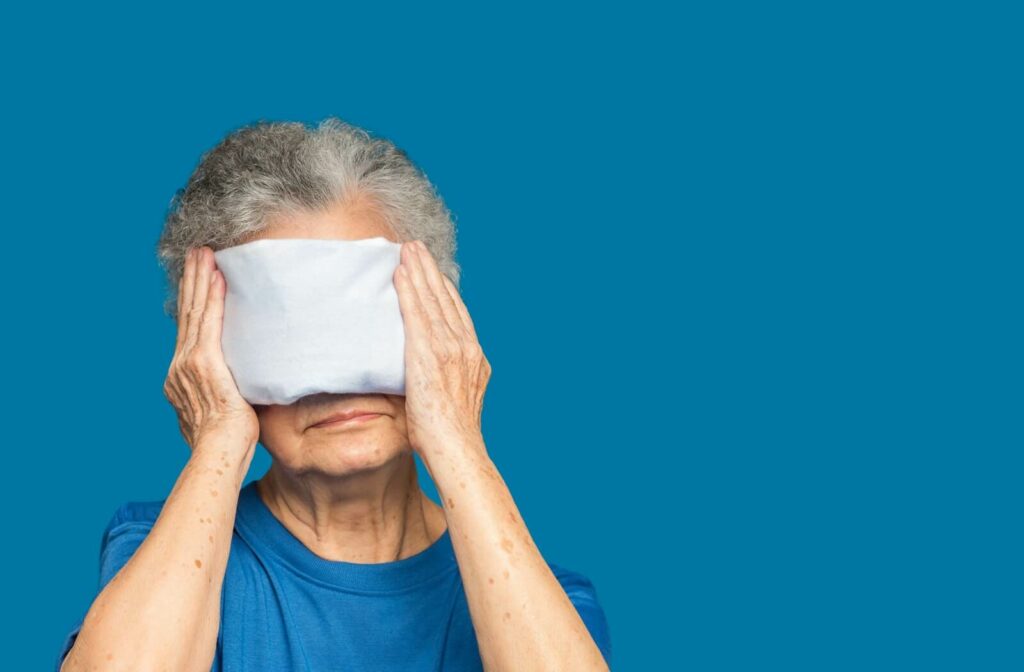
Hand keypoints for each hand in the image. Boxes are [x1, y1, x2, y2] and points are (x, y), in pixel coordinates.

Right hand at [163, 246, 258, 451]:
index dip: (192, 301)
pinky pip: (208, 321)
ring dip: (200, 279)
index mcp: (182, 376)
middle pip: (187, 313)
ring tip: (206, 253)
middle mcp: (180, 366)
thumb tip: (242, 388)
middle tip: (198, 253)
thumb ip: (227, 393)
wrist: (219, 454)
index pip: (189, 329)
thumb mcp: (223, 411)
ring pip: (195, 311)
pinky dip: (211, 298)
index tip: (198, 278)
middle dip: (192, 280)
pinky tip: (217, 277)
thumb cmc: (227, 443)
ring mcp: (189, 362)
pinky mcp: (204, 362)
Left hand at [393, 240, 491, 458]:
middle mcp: (465, 347)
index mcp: (474, 357)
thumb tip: (428, 380)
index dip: (444, 290)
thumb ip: (445, 383)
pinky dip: (407, 289)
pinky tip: (399, 272)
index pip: (457, 313)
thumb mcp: (456, 402)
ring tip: (406, 249)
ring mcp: (448, 348)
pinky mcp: (427, 353)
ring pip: (431, 299)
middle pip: (446, 299)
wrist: (457, 449)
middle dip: (430, 271)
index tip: (433, 272)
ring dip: (418, 270)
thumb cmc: (451, 438)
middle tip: (417, 247)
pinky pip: (415, 313)